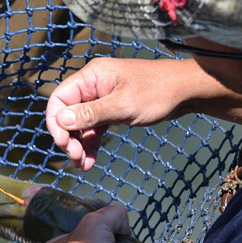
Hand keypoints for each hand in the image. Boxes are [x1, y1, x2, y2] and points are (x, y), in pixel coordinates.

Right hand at [46, 58, 194, 170]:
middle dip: (68, 138)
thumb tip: (61, 119)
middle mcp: (93, 86)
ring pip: (80, 125)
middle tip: (76, 158)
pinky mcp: (111, 110)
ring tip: (82, 166)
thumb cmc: (157, 92)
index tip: (64, 143)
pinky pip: (93, 128)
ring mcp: (101, 98)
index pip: (59, 98)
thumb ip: (91, 113)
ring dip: (78, 145)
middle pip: (67, 114)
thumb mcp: (123, 105)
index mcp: (92, 76)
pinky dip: (90, 144)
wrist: (185, 91)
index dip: (56, 122)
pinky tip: (89, 161)